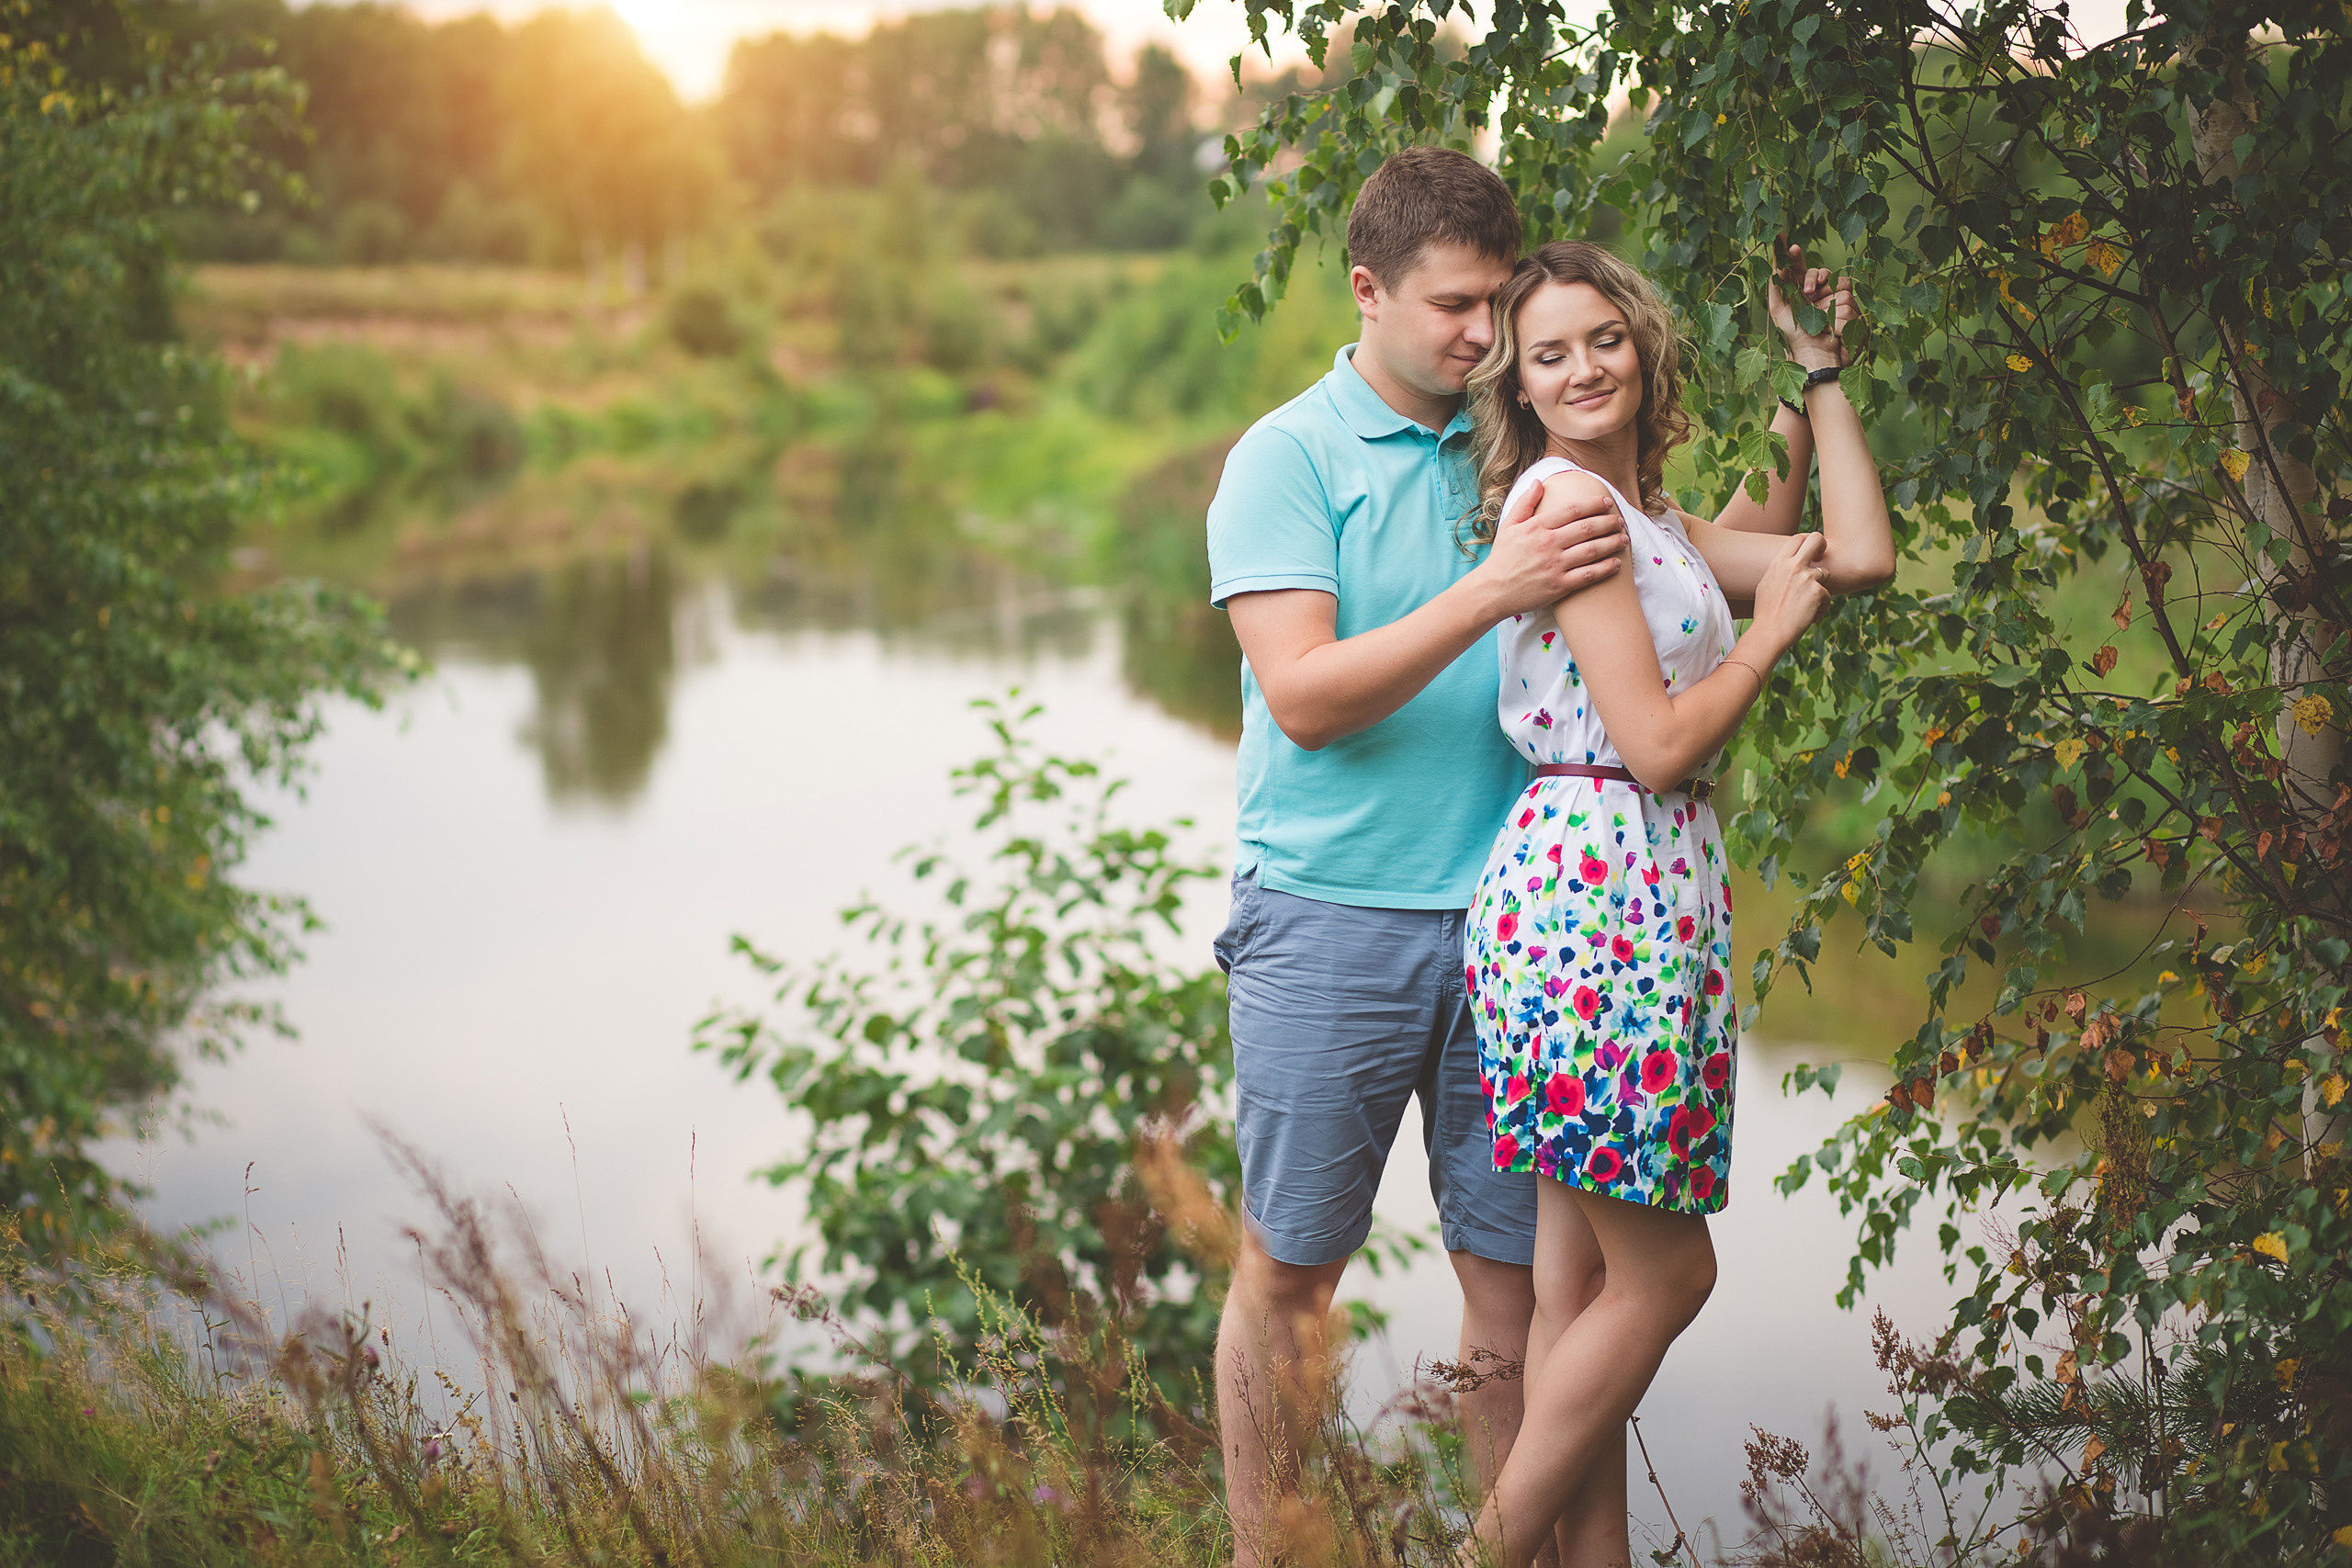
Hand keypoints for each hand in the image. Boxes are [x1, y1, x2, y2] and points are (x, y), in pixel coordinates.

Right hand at [1479, 475, 1627, 614]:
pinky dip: (1605, 568)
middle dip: (1609, 522)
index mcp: (1537, 527)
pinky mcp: (1559, 586)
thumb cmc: (1502, 558)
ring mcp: (1555, 566)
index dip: (1594, 504)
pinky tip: (1616, 564)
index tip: (1607, 503)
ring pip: (1592, 550)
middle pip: (1588, 528)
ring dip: (1612, 543)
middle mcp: (1548, 544)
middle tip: (1620, 521)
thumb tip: (1540, 482)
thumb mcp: (1509, 525)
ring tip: (1624, 539)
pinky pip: (1588, 575)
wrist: (1492, 591)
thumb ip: (1525, 502)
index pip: (1572, 510)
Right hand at [1749, 531, 1829, 650]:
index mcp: (1778, 563)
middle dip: (1823, 544)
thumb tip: (1790, 565)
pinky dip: (1820, 608)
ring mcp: (1807, 578)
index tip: (1810, 550)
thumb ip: (1780, 572)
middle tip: (1822, 555)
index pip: (1797, 538)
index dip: (1806, 541)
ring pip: (1825, 573)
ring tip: (1807, 605)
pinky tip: (1807, 617)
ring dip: (1820, 588)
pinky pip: (1827, 596)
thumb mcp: (1766, 585)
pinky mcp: (1818, 592)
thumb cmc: (1765, 613)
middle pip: (1816, 538)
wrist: (1769, 633)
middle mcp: (1793, 566)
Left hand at [1766, 235, 1858, 371]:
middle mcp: (1819, 293)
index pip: (1798, 267)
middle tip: (1807, 293)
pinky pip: (1848, 304)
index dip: (1793, 255)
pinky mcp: (1850, 311)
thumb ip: (1776, 286)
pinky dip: (1838, 320)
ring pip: (1839, 288)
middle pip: (1821, 272)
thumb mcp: (1779, 310)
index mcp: (1799, 291)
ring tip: (1820, 325)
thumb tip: (1775, 263)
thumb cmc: (1795, 336)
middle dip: (1814, 279)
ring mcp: (1836, 301)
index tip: (1787, 243)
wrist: (1816, 357)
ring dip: (1828, 309)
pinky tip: (1832, 332)